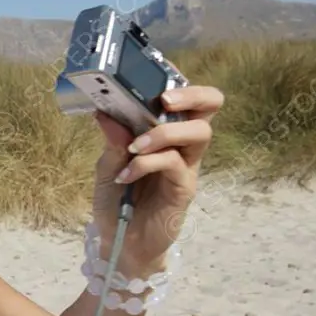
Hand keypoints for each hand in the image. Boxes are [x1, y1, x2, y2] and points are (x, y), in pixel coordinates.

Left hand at [91, 85, 223, 275]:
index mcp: (164, 133)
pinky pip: (174, 164)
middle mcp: (181, 145)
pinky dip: (147, 163)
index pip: (185, 98)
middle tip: (164, 100)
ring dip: (164, 133)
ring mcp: (186, 166)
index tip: (152, 74)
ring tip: (136, 147)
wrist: (120, 241)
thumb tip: (104, 113)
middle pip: (210, 106)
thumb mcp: (106, 166)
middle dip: (191, 95)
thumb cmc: (116, 201)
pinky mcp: (184, 189)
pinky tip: (125, 175)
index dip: (177, 81)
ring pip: (199, 132)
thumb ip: (112, 141)